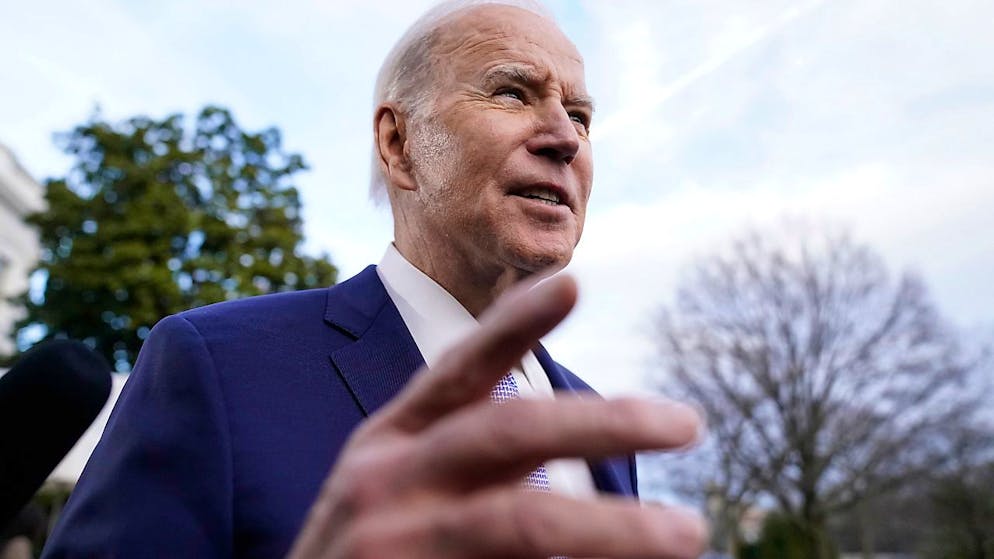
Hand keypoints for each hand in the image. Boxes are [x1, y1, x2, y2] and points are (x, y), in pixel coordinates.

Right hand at [288, 275, 706, 557]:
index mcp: (389, 443)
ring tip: (689, 533)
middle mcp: (388, 483)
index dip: (513, 324)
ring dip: (616, 529)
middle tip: (685, 422)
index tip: (572, 281)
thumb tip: (564, 446)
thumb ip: (460, 460)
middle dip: (603, 422)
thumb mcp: (392, 491)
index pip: (455, 369)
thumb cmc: (363, 554)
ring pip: (526, 524)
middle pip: (507, 433)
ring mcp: (396, 544)